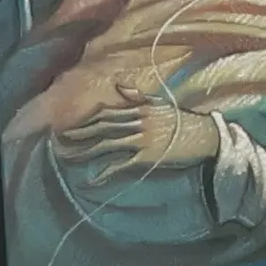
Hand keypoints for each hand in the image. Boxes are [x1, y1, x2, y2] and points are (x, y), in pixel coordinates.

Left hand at [54, 83, 220, 183]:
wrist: (206, 136)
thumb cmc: (183, 121)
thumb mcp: (160, 103)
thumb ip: (138, 96)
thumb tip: (119, 86)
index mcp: (139, 108)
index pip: (105, 113)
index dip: (85, 120)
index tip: (68, 126)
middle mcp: (137, 121)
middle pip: (101, 128)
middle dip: (78, 134)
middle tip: (58, 141)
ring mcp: (142, 139)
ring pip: (107, 144)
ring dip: (85, 152)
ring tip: (67, 158)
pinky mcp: (148, 156)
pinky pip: (122, 165)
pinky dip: (106, 172)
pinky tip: (92, 179)